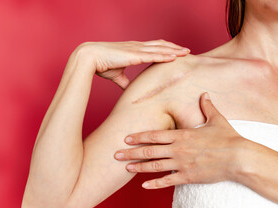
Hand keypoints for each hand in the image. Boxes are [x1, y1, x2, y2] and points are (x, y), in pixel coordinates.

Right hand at [75, 40, 189, 88]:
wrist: (90, 58)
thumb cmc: (101, 64)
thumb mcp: (117, 75)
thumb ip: (125, 82)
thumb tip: (130, 91)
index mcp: (133, 50)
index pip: (154, 47)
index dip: (165, 49)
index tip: (175, 52)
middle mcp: (137, 47)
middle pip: (161, 45)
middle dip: (174, 48)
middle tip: (187, 51)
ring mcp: (136, 49)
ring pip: (160, 48)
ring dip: (174, 50)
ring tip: (186, 53)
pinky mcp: (134, 54)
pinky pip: (153, 55)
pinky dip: (165, 55)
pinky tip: (174, 57)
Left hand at [114, 92, 248, 188]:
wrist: (239, 158)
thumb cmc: (228, 138)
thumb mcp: (216, 119)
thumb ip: (207, 106)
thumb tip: (205, 94)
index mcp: (182, 135)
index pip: (154, 135)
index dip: (138, 136)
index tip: (126, 138)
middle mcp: (178, 149)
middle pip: (149, 151)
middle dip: (131, 152)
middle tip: (116, 154)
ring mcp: (181, 164)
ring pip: (154, 166)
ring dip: (138, 167)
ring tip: (125, 168)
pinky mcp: (188, 177)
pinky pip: (167, 181)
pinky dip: (154, 184)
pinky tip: (143, 185)